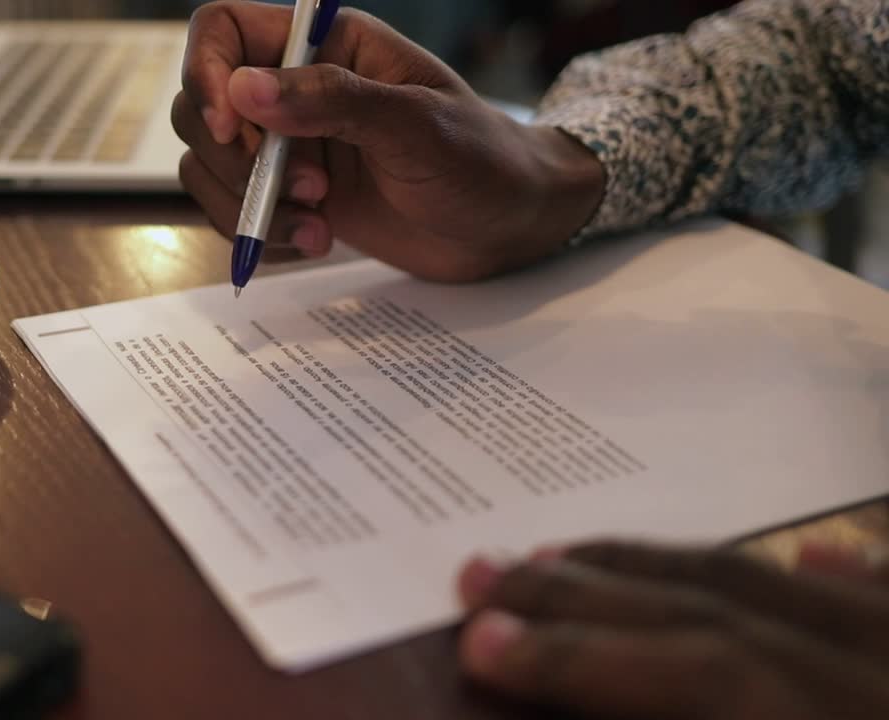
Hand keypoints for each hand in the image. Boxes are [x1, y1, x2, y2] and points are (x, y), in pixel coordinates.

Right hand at [172, 1, 603, 281]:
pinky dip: (259, 234)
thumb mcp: (415, 126)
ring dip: (249, 207)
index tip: (232, 130)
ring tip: (316, 227)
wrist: (506, 226)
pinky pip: (234, 209)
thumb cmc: (479, 160)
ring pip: (210, 165)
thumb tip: (244, 90)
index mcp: (325, 43)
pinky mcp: (291, 194)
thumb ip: (332, 101)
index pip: (222, 29)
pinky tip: (314, 241)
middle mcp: (295, 88)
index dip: (207, 73)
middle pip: (201, 106)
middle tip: (310, 191)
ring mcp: (289, 144)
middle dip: (239, 161)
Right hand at [457, 541, 888, 718]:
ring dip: (667, 568)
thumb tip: (572, 706)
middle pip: (718, 612)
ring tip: (566, 555)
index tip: (482, 643)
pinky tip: (812, 553)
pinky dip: (846, 575)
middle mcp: (876, 685)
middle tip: (484, 573)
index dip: (582, 660)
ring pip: (780, 585)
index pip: (699, 676)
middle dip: (590, 595)